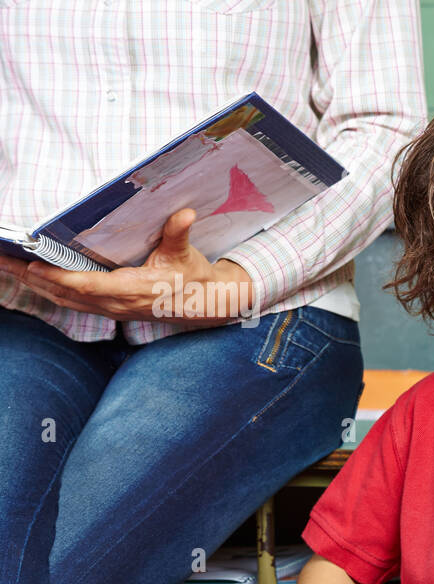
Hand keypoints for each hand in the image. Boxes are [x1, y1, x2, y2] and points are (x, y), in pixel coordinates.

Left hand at [0, 208, 252, 324]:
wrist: (203, 304)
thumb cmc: (192, 277)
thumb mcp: (186, 254)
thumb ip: (179, 233)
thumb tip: (184, 213)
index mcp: (134, 290)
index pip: (89, 285)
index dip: (59, 276)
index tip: (32, 264)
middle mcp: (117, 303)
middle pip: (64, 293)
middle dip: (29, 277)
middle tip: (1, 260)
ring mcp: (110, 309)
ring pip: (62, 299)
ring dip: (31, 284)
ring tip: (5, 267)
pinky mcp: (107, 309)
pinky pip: (69, 302)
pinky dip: (45, 290)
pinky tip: (29, 279)